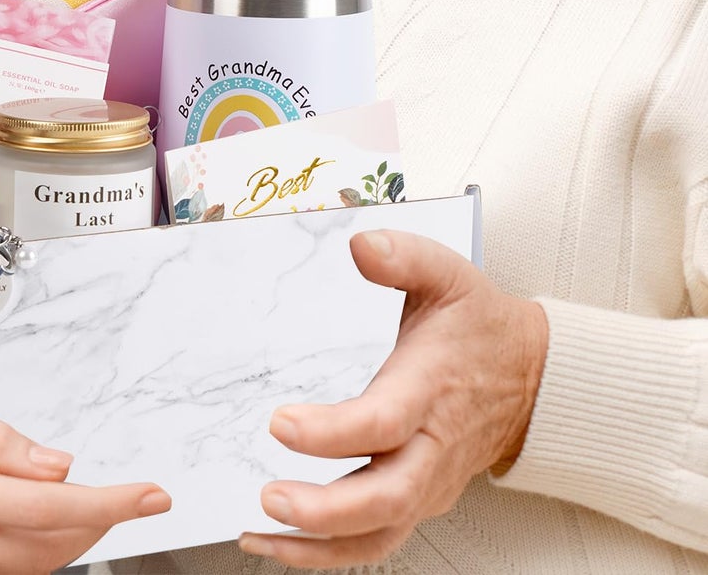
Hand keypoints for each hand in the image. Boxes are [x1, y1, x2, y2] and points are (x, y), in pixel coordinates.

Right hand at [0, 402, 170, 573]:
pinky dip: (35, 561)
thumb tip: (55, 462)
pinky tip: (43, 535)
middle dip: (101, 523)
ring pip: (33, 573)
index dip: (109, 502)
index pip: (48, 505)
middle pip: (51, 548)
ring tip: (94, 510)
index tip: (150, 495)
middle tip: (132, 497)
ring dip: (74, 544)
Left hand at [237, 229, 547, 569]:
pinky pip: (374, 539)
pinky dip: (328, 553)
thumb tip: (361, 246)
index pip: (382, 423)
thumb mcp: (448, 274)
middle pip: (384, 498)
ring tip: (258, 535)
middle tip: (269, 497)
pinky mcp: (415, 499)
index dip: (332, 432)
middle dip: (325, 509)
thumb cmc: (480, 327)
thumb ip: (403, 256)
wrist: (531, 378)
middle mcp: (429, 448)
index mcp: (429, 392)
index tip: (281, 423)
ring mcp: (425, 482)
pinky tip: (277, 544)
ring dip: (318, 546)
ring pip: (377, 533)